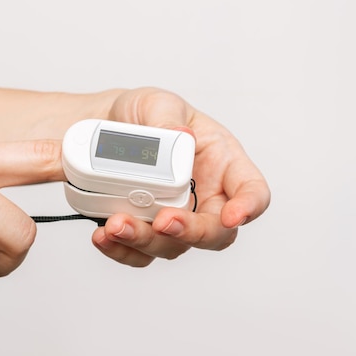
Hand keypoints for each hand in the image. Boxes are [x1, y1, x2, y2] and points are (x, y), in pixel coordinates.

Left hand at [91, 87, 270, 265]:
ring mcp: (175, 218)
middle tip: (162, 222)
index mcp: (222, 163)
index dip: (248, 207)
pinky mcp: (145, 232)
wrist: (106, 126)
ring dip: (145, 241)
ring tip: (116, 224)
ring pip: (174, 246)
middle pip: (215, 232)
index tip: (231, 216)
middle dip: (191, 233)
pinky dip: (121, 249)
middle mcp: (204, 197)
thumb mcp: (157, 102)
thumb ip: (168, 117)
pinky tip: (103, 236)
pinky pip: (140, 254)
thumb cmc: (145, 114)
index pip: (251, 190)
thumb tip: (181, 137)